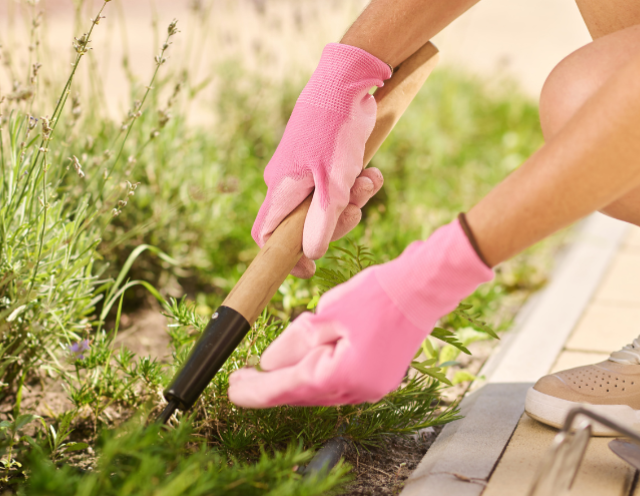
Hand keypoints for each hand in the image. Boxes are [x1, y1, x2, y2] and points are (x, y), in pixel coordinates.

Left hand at [229, 220, 493, 407]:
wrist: (426, 288)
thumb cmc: (379, 294)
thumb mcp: (328, 313)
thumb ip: (296, 342)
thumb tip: (268, 364)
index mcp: (344, 376)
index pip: (289, 388)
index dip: (256, 391)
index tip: (231, 389)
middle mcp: (359, 391)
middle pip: (304, 395)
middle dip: (270, 388)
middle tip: (238, 383)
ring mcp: (371, 388)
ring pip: (319, 390)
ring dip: (292, 382)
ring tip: (261, 374)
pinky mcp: (378, 379)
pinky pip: (336, 382)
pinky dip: (314, 375)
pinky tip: (299, 365)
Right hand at [252, 43, 391, 278]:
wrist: (346, 85)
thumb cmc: (333, 135)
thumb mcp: (333, 188)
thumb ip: (322, 224)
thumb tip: (311, 254)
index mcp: (281, 191)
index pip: (267, 235)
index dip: (284, 256)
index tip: (309, 267)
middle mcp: (288, 183)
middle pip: (306, 223)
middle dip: (337, 222)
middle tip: (357, 212)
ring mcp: (306, 170)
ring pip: (328, 203)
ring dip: (354, 199)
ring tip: (370, 181)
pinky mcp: (325, 158)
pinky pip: (340, 183)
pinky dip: (357, 182)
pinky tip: (372, 172)